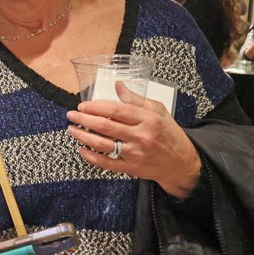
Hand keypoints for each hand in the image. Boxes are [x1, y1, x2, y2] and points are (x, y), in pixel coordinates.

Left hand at [66, 84, 200, 197]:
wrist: (182, 163)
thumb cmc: (169, 134)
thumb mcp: (158, 111)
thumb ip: (136, 99)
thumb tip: (118, 86)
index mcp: (148, 119)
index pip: (116, 111)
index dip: (96, 107)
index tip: (82, 105)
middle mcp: (141, 136)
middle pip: (106, 126)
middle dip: (84, 120)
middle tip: (71, 115)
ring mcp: (135, 154)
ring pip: (103, 145)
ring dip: (84, 137)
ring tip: (72, 130)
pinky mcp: (131, 168)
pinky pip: (106, 163)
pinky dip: (91, 157)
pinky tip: (81, 150)